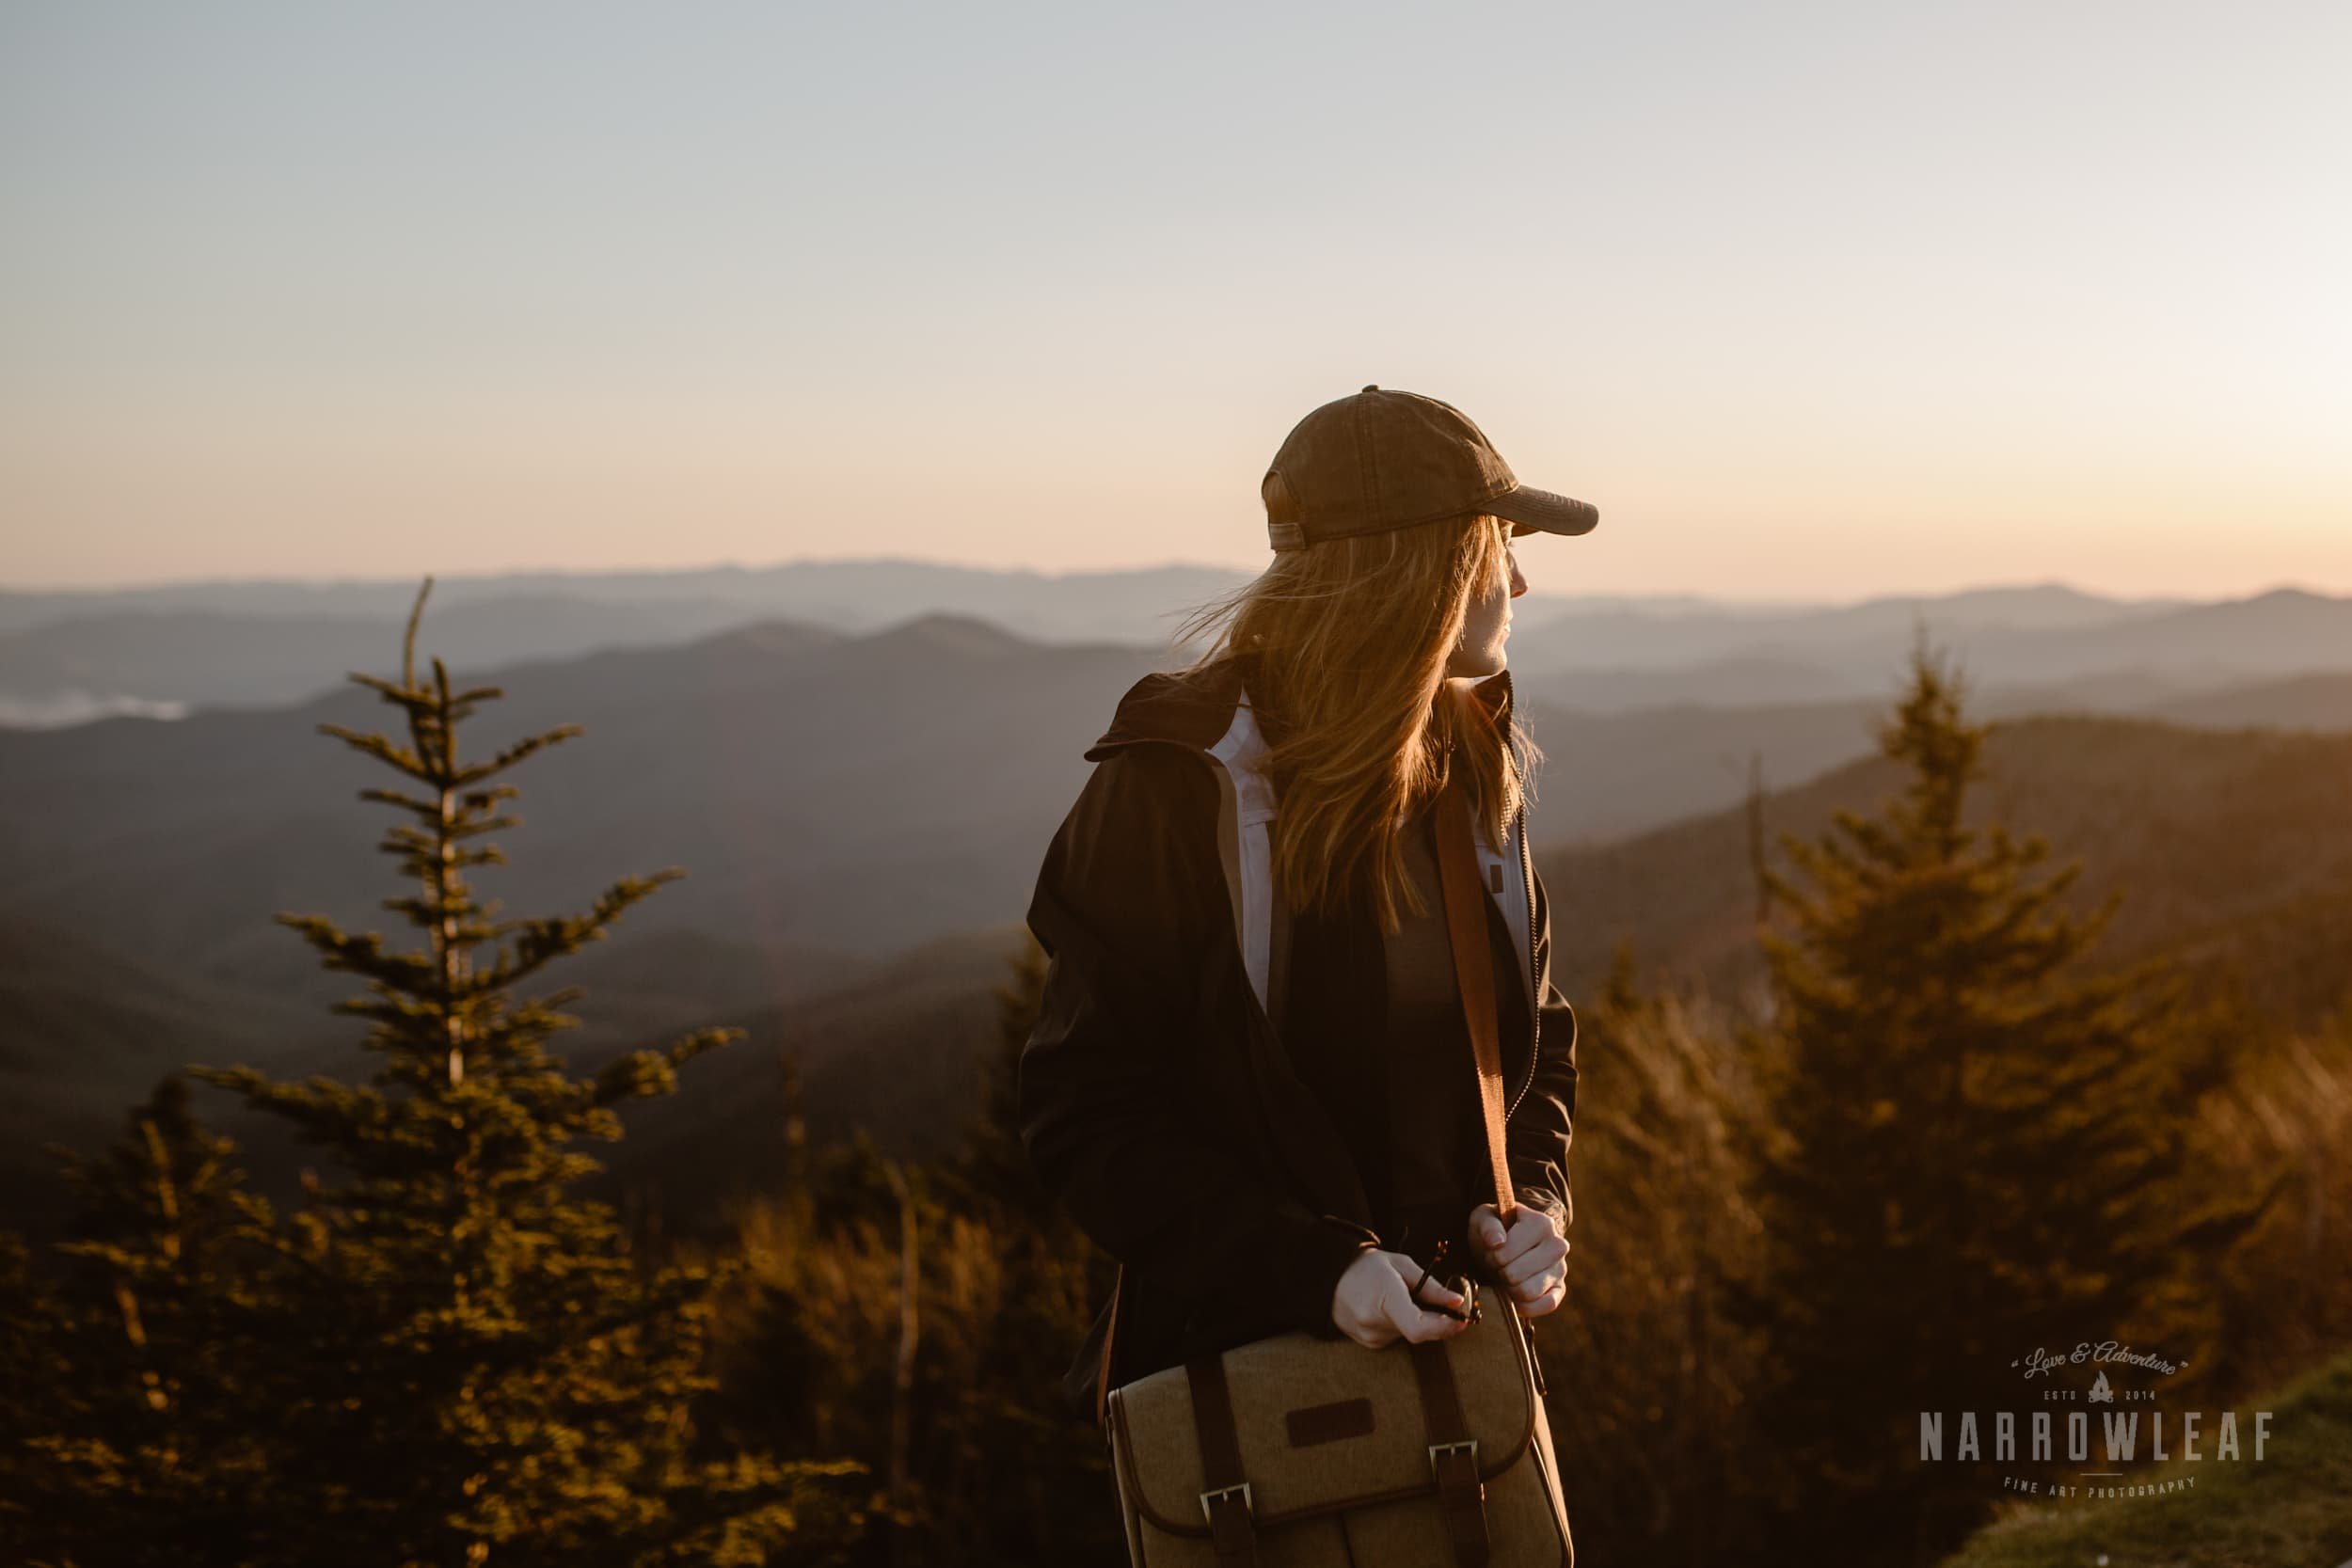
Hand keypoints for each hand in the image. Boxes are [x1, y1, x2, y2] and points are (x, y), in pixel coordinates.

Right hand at [1330, 1248, 1474, 1348]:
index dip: (1444, 1327)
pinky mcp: (1369, 1343)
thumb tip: (1457, 1302)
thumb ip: (1431, 1286)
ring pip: (1410, 1334)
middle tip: (1443, 1303)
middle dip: (1435, 1319)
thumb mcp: (1401, 1265)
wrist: (1329, 1277)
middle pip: (1419, 1331)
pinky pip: (1398, 1337)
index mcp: (1383, 1298)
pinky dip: (1402, 1324)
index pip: (1417, 1327)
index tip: (1463, 1320)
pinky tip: (1389, 1307)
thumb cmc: (1368, 1266)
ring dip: (1416, 1320)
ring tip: (1401, 1297)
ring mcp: (1369, 1336)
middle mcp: (1374, 1322)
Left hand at [1467, 1202, 1568, 1316]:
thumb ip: (1488, 1227)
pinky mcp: (1559, 1289)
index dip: (1492, 1256)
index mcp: (1541, 1223)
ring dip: (1509, 1289)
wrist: (1507, 1241)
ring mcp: (1561, 1268)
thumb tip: (1497, 1243)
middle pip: (1514, 1275)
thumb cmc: (1495, 1229)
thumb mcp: (1484, 1219)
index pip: (1506, 1253)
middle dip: (1500, 1273)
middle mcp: (1558, 1245)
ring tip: (1507, 1275)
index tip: (1492, 1250)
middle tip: (1498, 1265)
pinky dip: (1524, 1306)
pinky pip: (1545, 1306)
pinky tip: (1514, 1294)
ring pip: (1528, 1293)